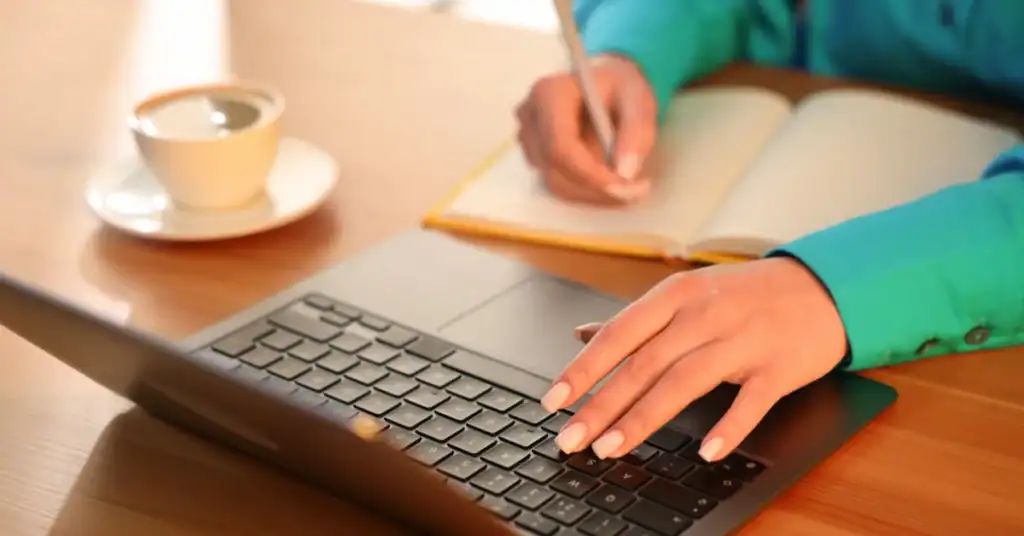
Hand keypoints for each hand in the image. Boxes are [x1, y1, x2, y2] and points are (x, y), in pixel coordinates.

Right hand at [515, 54, 656, 204]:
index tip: (623, 184)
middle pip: (555, 169)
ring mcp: (527, 138)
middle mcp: (530, 117)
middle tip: (633, 189)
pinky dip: (584, 189)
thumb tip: (625, 172)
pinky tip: (605, 179)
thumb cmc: (619, 88)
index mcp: (549, 94)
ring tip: (622, 182)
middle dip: (595, 187)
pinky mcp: (532, 154)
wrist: (605, 86)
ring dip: (592, 191)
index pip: (560, 146)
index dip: (589, 173)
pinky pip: (556, 183)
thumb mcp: (638, 98)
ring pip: (555, 182)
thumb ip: (636, 130)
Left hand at [540, 257, 847, 461]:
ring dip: (645, 418)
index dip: (583, 369)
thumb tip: (582, 335)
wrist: (821, 288)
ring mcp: (742, 340)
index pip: (619, 334)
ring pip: (685, 381)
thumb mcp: (685, 295)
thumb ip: (634, 320)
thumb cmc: (743, 295)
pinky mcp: (777, 367)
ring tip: (612, 448)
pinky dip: (729, 426)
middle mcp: (704, 314)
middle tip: (572, 439)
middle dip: (602, 404)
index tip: (553, 400)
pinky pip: (751, 401)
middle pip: (645, 364)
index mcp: (676, 295)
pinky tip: (706, 451)